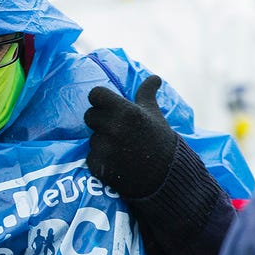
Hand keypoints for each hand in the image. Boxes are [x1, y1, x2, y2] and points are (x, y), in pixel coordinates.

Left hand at [84, 75, 177, 198]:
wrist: (165, 176)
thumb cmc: (160, 140)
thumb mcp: (154, 114)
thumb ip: (147, 94)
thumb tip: (155, 78)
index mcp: (126, 111)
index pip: (95, 95)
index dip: (100, 100)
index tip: (108, 107)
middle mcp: (113, 128)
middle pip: (89, 116)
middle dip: (100, 121)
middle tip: (115, 130)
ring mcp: (105, 148)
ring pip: (91, 138)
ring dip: (101, 142)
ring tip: (121, 149)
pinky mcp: (99, 166)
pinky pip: (91, 156)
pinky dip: (100, 160)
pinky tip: (117, 162)